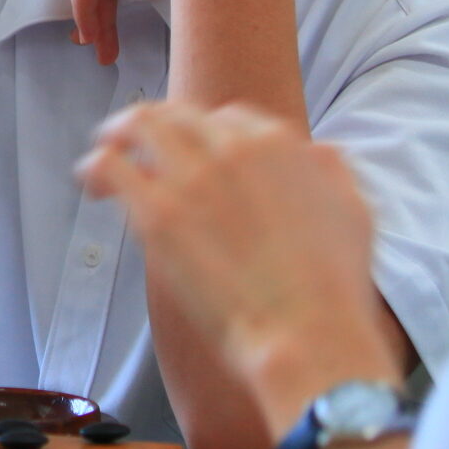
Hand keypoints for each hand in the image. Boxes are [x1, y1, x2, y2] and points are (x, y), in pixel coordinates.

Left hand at [79, 101, 395, 420]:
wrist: (308, 334)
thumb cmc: (334, 288)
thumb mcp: (354, 212)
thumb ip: (332, 171)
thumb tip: (316, 151)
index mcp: (278, 142)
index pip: (227, 119)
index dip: (206, 136)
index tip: (195, 156)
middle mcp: (231, 148)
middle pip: (178, 114)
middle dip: (156, 126)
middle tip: (137, 146)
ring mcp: (192, 178)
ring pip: (138, 126)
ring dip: (118, 135)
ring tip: (107, 156)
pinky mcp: (158, 214)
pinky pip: (110, 166)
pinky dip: (96, 168)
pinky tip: (94, 187)